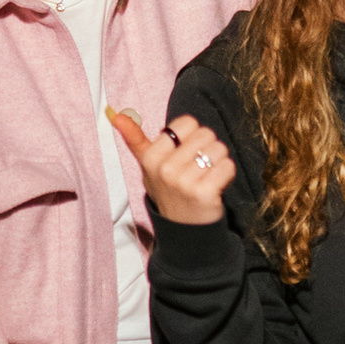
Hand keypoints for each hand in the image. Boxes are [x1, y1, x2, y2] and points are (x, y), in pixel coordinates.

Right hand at [110, 103, 233, 226]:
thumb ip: (135, 139)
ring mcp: (183, 182)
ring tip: (207, 176)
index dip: (191, 136)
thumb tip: (116, 114)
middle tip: (197, 169)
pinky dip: (226, 174)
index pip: (186, 122)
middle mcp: (165, 169)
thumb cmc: (168, 190)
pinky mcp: (204, 193)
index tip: (185, 154)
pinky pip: (227, 166)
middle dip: (207, 148)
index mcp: (151, 157)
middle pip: (206, 133)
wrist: (183, 228)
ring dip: (218, 161)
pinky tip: (216, 186)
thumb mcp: (148, 166)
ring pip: (219, 148)